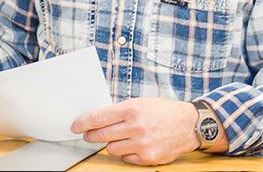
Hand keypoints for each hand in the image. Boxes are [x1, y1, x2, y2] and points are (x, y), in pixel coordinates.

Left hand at [70, 97, 200, 165]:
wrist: (188, 124)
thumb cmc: (162, 111)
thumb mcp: (139, 103)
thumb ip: (119, 111)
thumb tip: (97, 119)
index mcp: (132, 110)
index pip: (99, 117)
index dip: (83, 123)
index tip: (75, 126)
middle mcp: (136, 127)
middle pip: (102, 135)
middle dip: (91, 135)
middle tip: (87, 135)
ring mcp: (142, 144)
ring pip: (112, 149)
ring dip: (110, 144)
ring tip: (115, 138)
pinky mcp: (148, 158)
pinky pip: (126, 159)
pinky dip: (126, 153)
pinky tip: (131, 146)